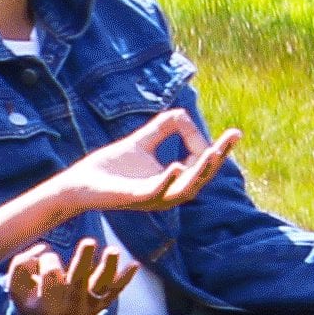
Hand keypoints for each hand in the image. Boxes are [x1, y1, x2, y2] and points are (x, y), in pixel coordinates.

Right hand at [6, 235, 136, 314]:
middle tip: (89, 241)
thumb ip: (21, 266)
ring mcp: (89, 306)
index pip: (50, 273)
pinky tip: (134, 265)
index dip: (46, 259)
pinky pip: (114, 292)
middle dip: (83, 260)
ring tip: (113, 250)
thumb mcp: (16, 289)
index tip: (42, 259)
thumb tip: (43, 248)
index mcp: (48, 304)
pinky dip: (125, 279)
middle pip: (78, 279)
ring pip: (101, 285)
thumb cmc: (32, 303)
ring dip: (109, 267)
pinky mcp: (100, 305)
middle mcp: (71, 305)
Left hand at [29, 106, 236, 228]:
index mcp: (171, 182)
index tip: (229, 133)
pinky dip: (169, 179)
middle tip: (233, 137)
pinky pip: (157, 192)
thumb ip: (163, 127)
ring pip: (185, 189)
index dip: (217, 150)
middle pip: (201, 178)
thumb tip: (183, 115)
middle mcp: (167, 193)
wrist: (80, 182)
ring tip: (212, 151)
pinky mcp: (134, 198)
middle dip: (218, 158)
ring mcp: (151, 198)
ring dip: (200, 171)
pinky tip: (178, 164)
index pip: (201, 167)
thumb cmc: (111, 166)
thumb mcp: (143, 140)